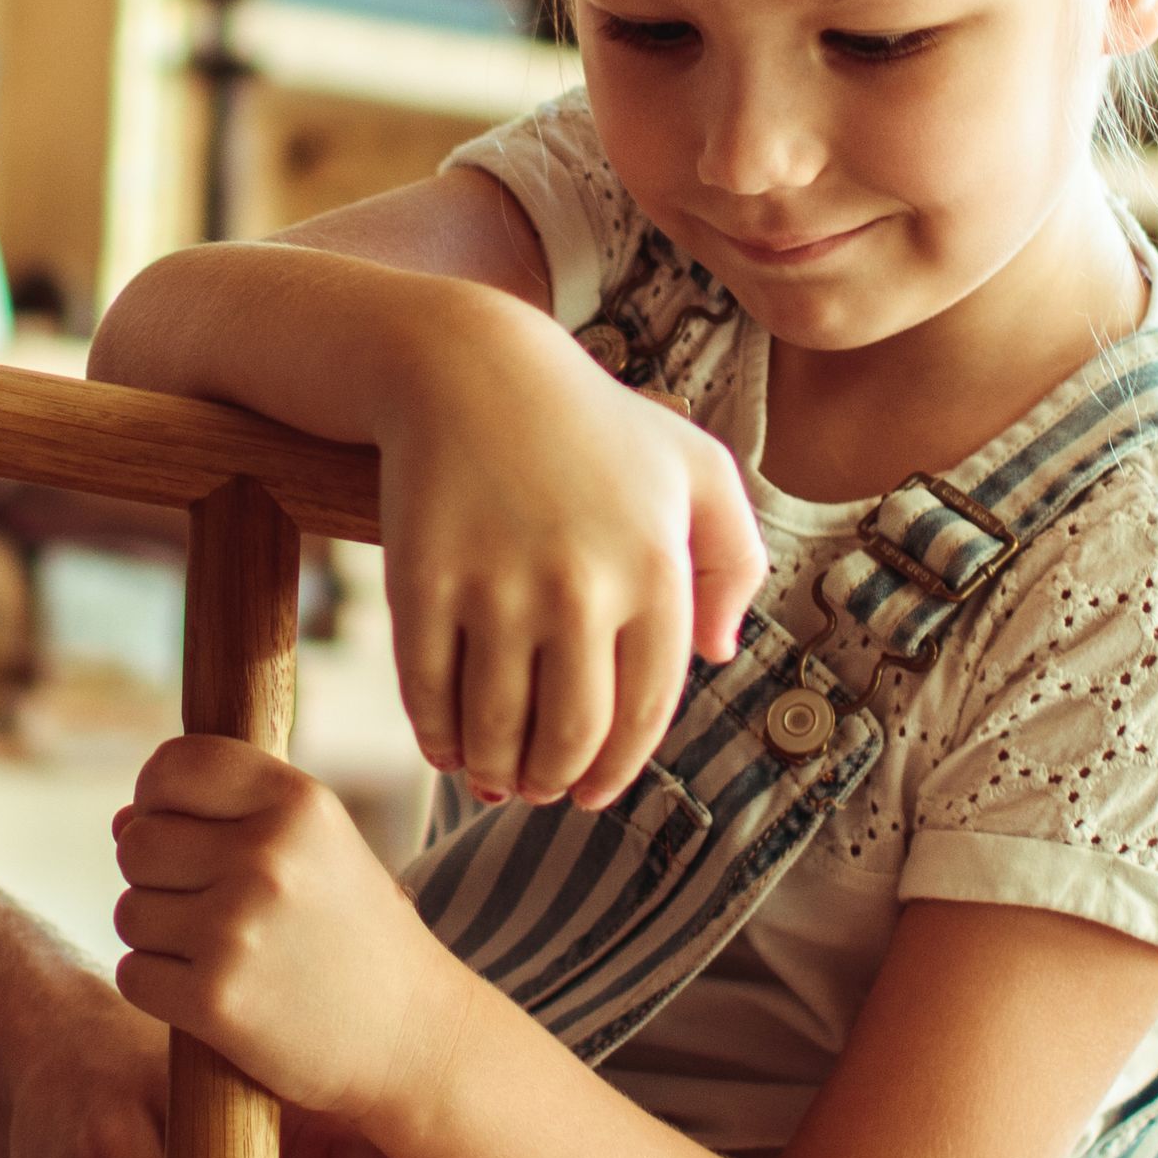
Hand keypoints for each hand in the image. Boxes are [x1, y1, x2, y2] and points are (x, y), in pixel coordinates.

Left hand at [113, 734, 485, 1132]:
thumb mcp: (316, 851)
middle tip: (213, 908)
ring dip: (158, 937)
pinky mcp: (214, 1000)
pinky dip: (159, 988)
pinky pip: (133, 975)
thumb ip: (225, 819)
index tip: (179, 828)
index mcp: (298, 803)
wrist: (414, 1041)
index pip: (174, 766)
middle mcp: (267, 857)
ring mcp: (237, 930)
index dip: (158, 796)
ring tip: (225, 954)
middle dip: (157, 877)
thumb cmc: (353, 937)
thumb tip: (122, 821)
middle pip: (136, 843)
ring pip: (129, 911)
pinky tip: (213, 994)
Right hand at [379, 304, 757, 807]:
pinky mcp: (423, 582)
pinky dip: (437, 738)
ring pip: (496, 729)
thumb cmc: (592, 423)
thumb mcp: (695, 468)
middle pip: (569, 736)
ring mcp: (497, 586)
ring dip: (495, 772)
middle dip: (555, 782)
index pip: (644, 713)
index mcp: (655, 570)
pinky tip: (447, 745)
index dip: (616, 770)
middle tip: (543, 787)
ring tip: (496, 773)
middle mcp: (581, 585)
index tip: (593, 789)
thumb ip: (734, 559)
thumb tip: (718, 653)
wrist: (468, 368)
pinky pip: (428, 694)